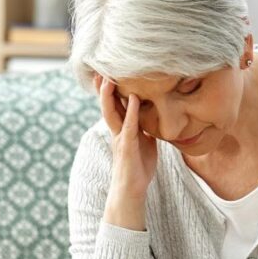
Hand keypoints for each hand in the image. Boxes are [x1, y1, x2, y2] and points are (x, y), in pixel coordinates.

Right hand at [95, 74, 157, 229]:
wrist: (132, 190)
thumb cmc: (139, 167)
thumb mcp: (145, 143)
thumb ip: (147, 129)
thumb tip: (156, 117)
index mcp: (122, 130)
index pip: (114, 105)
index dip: (111, 90)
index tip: (109, 72)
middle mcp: (117, 131)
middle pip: (108, 105)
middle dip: (104, 88)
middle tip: (102, 68)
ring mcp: (120, 138)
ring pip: (112, 112)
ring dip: (110, 95)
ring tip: (110, 77)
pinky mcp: (127, 146)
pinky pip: (129, 125)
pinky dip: (132, 111)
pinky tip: (135, 98)